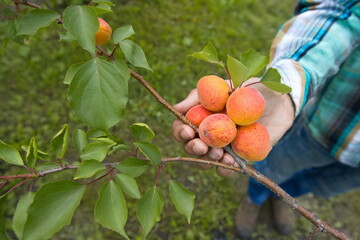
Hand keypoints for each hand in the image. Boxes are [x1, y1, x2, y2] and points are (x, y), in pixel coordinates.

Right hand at [172, 78, 294, 176]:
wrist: (280, 101)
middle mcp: (209, 134)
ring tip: (219, 154)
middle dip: (193, 149)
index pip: (181, 128)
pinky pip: (227, 168)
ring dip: (208, 160)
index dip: (180, 132)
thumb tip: (177, 108)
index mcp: (201, 117)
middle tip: (202, 146)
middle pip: (191, 147)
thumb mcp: (225, 86)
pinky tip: (231, 162)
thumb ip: (201, 96)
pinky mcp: (239, 156)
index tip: (188, 132)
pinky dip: (225, 168)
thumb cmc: (250, 89)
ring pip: (206, 161)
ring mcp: (223, 147)